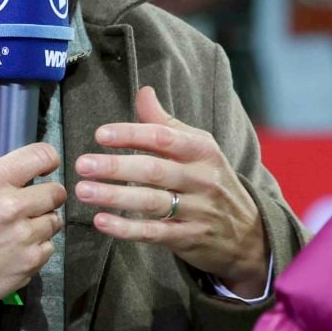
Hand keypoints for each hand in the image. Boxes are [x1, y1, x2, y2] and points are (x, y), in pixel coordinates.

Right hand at [0, 143, 66, 319]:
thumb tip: (10, 156)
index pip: (42, 155)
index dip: (48, 160)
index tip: (45, 168)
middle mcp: (12, 205)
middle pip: (57, 192)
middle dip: (47, 195)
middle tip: (31, 203)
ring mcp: (23, 236)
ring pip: (54, 221)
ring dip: (41, 223)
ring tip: (19, 229)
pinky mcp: (28, 262)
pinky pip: (48, 248)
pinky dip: (36, 248)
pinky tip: (15, 248)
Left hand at [74, 87, 267, 297]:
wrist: (249, 233)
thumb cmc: (210, 180)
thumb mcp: (197, 147)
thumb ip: (165, 123)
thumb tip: (143, 92)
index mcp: (201, 150)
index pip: (163, 138)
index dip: (131, 134)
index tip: (100, 135)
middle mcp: (201, 179)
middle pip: (154, 171)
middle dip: (115, 167)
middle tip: (82, 164)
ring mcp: (196, 211)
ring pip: (151, 202)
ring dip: (114, 197)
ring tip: (83, 191)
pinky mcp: (188, 238)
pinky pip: (154, 233)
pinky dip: (127, 228)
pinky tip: (101, 222)